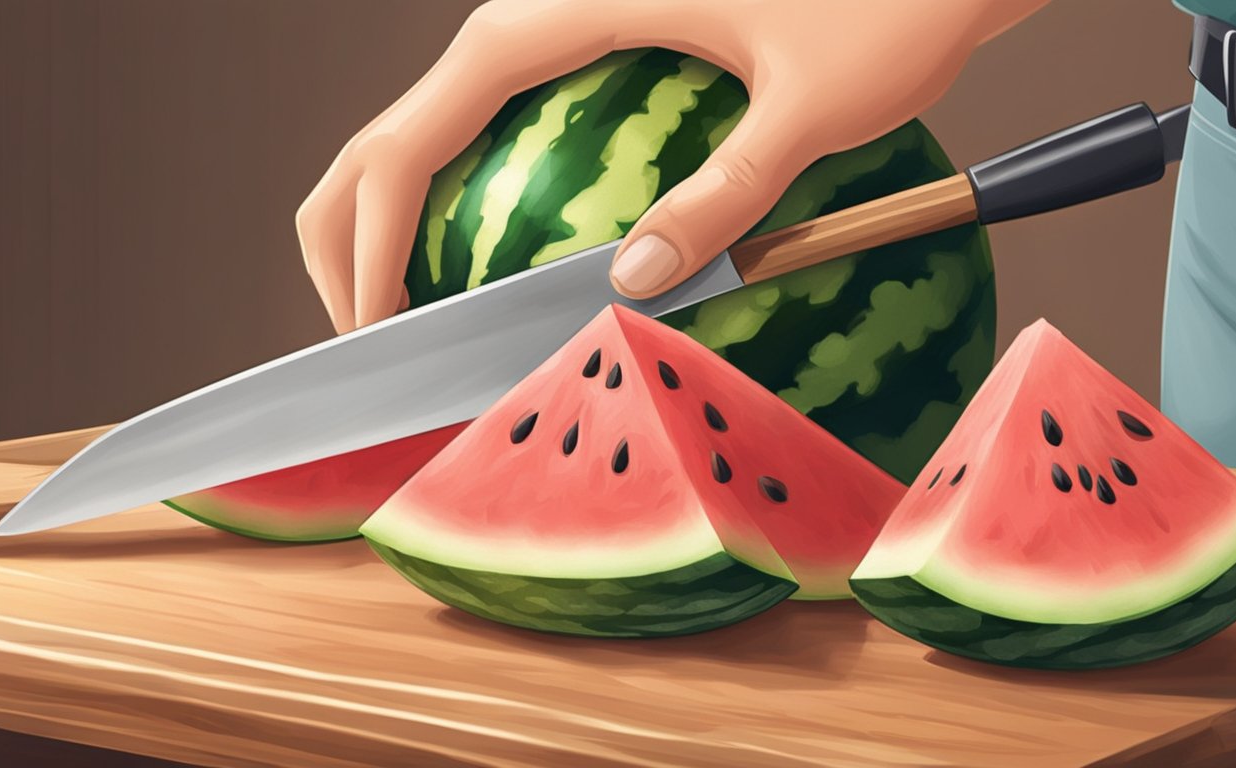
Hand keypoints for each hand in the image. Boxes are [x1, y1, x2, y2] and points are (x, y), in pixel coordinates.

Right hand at [297, 0, 1046, 332]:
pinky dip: (455, 204)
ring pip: (426, 131)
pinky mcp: (584, 55)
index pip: (413, 135)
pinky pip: (487, 134)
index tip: (373, 331)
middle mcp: (535, 19)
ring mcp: (554, 37)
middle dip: (350, 238)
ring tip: (401, 320)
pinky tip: (478, 272)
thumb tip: (632, 284)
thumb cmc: (885, 7)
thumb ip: (724, 194)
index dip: (370, 239)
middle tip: (370, 344)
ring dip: (388, 224)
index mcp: (560, 13)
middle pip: (392, 131)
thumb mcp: (812, 107)